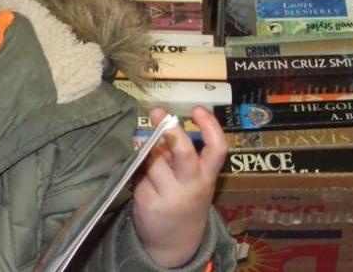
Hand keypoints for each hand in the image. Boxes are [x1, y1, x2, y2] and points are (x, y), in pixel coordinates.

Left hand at [132, 105, 226, 267]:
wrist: (174, 243)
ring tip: (143, 148)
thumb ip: (181, 156)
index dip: (210, 126)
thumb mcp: (194, 180)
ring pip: (152, 159)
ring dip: (145, 149)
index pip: (217, 149)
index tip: (197, 109)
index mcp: (206, 177)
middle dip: (170, 130)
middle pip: (183, 152)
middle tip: (157, 112)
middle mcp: (191, 185)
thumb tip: (160, 125)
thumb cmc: (184, 199)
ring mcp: (168, 195)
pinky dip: (135, 168)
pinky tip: (139, 175)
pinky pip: (137, 173)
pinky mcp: (147, 202)